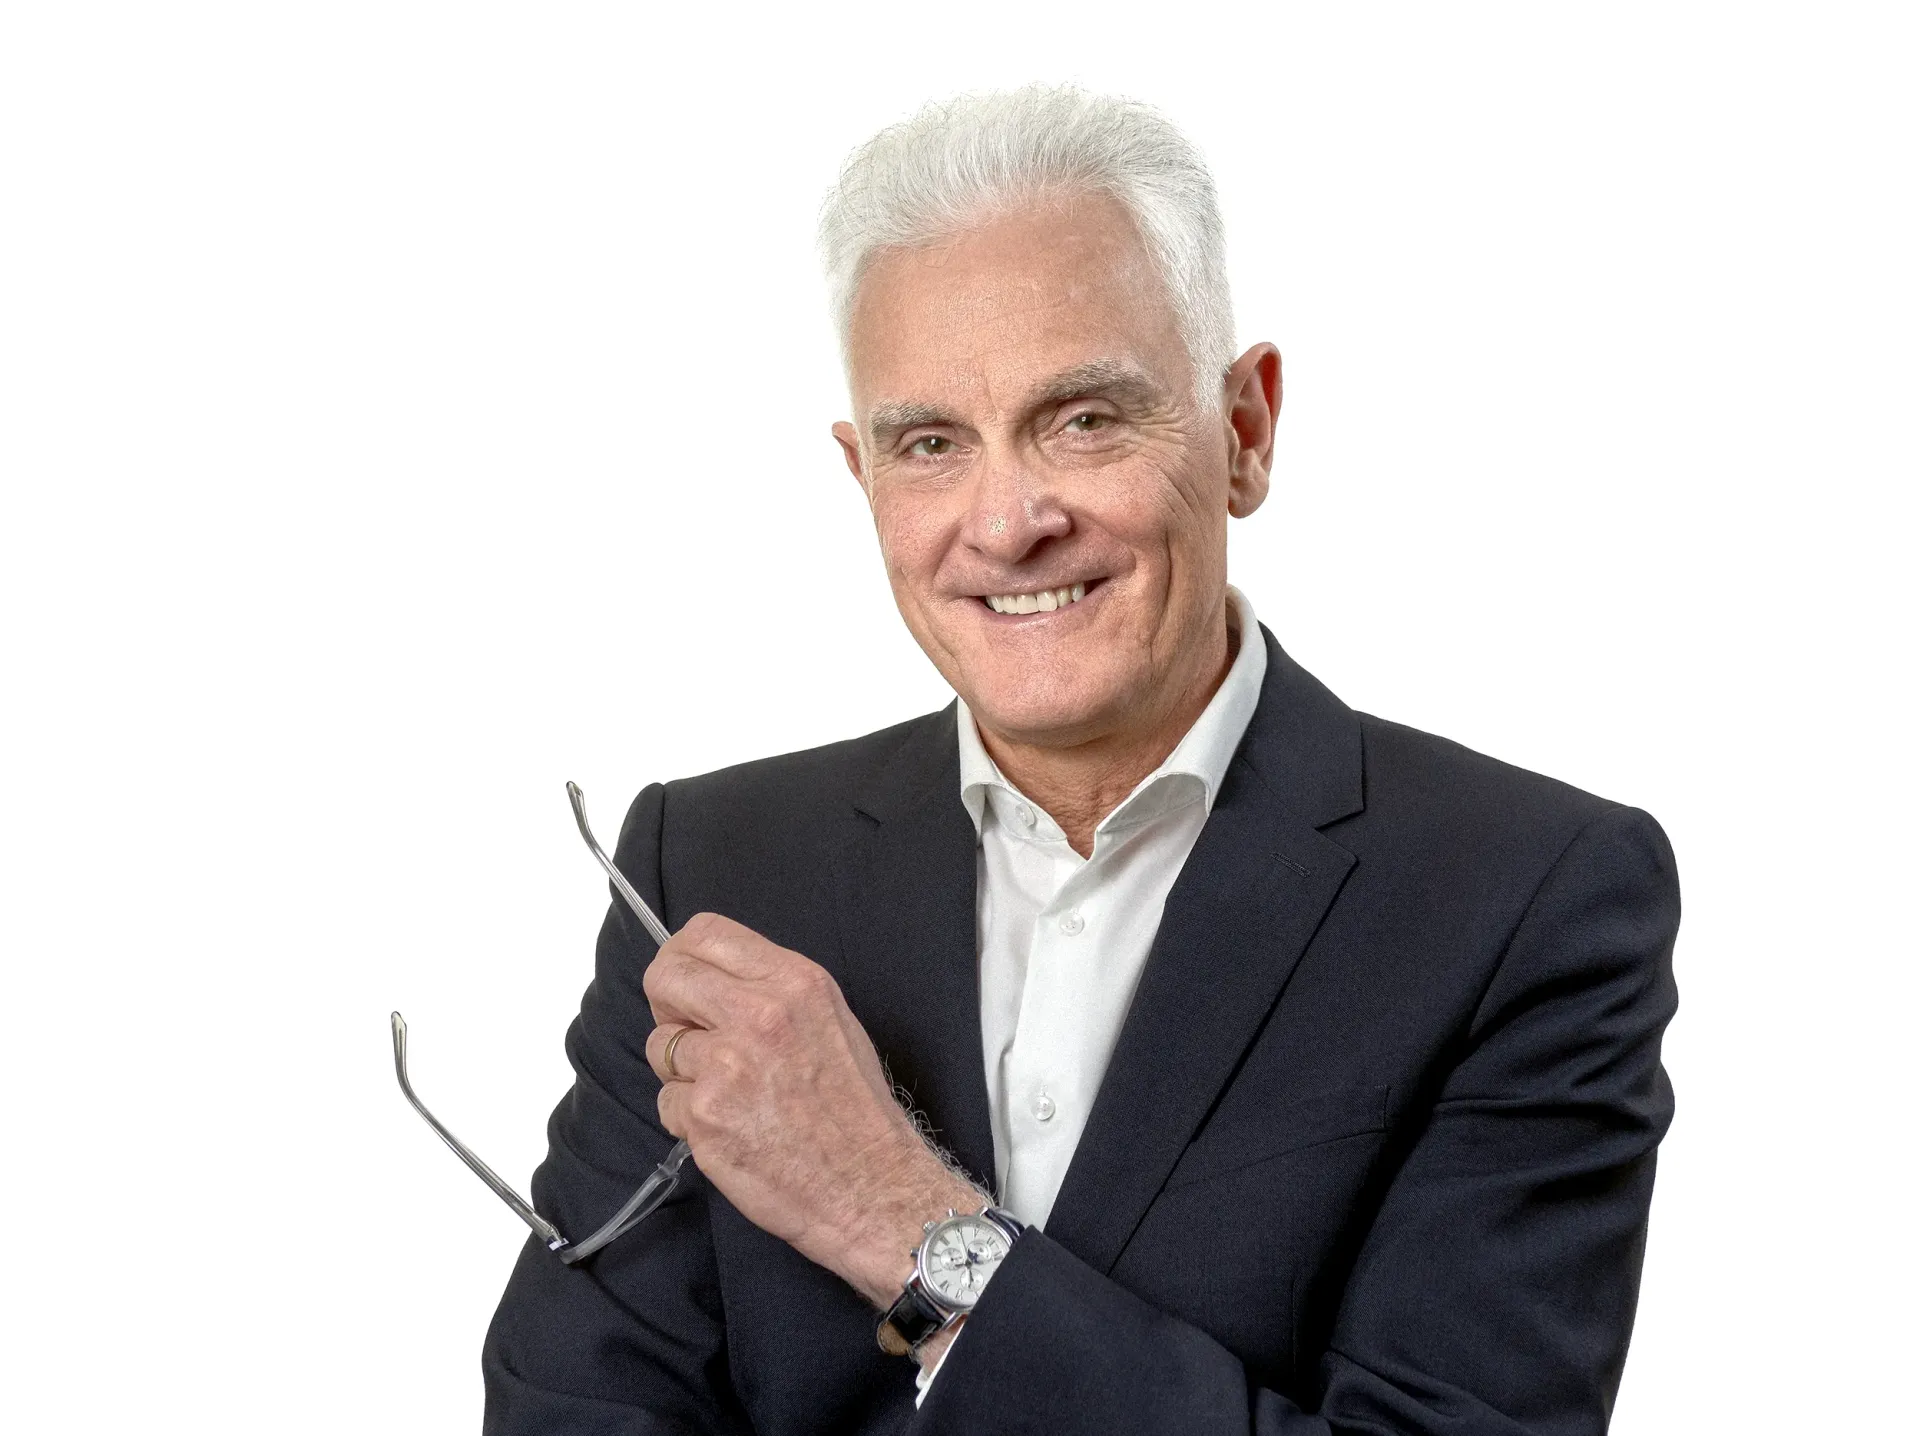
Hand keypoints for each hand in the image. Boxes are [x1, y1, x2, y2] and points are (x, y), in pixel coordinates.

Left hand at [643, 912, 984, 1306]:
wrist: (869, 1185)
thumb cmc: (853, 1108)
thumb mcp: (830, 1019)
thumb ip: (772, 990)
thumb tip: (711, 980)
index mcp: (793, 982)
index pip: (704, 933)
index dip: (681, 957)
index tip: (684, 983)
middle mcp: (758, 1014)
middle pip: (665, 978)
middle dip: (665, 1004)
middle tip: (686, 1031)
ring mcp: (726, 1065)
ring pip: (660, 1046)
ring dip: (681, 1070)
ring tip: (729, 1094)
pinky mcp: (705, 1115)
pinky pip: (667, 1102)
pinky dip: (688, 1118)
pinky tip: (730, 1129)